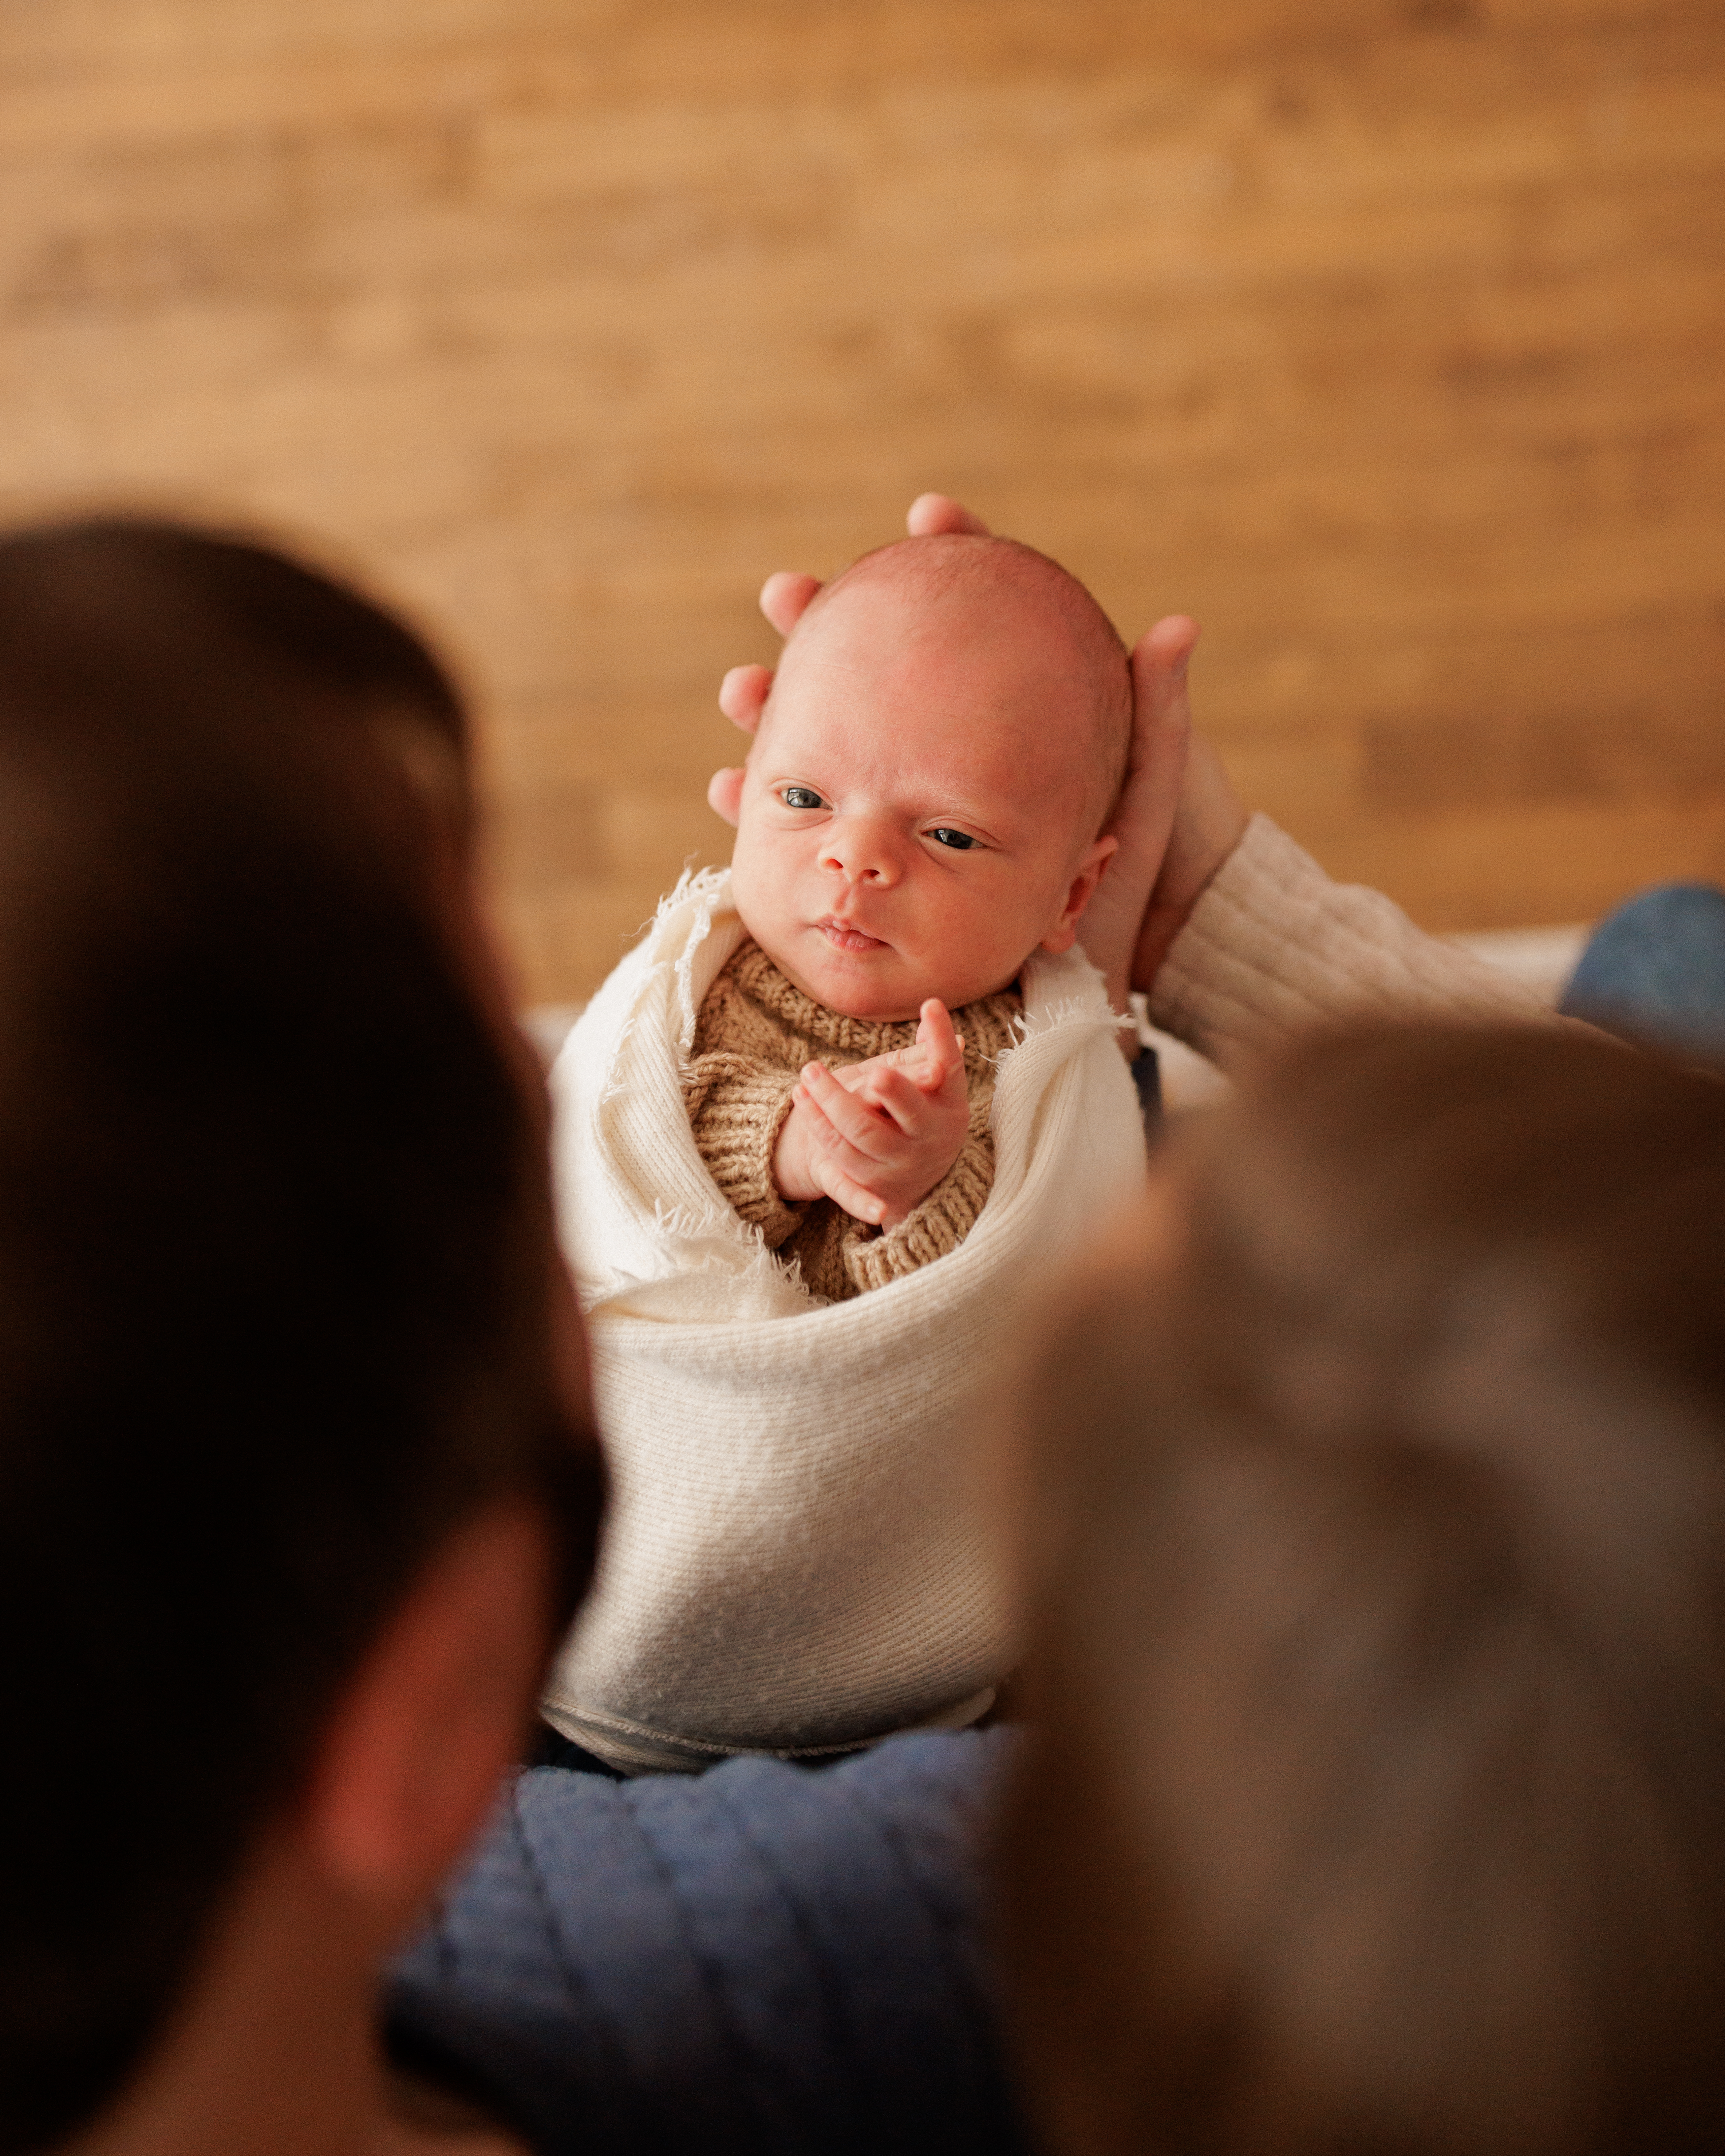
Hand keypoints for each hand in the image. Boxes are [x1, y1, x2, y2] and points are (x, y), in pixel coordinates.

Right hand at [708, 495, 1248, 1004]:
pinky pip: (822, 829)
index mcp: (1006, 710)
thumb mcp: (1153, 786)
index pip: (967, 619)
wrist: (1137, 949)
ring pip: (829, 741)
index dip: (945, 560)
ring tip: (744, 691)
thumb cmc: (1156, 863)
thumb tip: (1179, 627)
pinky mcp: (897, 862)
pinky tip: (732, 793)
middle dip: (820, 626)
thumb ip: (1158, 711)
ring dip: (778, 712)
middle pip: (873, 668)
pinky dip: (773, 809)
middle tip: (784, 594)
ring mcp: (914, 799)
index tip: (925, 516)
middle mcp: (946, 744)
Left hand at [772, 999, 968, 1227]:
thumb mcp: (932, 1089)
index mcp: (947, 1107)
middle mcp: (929, 1137)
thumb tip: (931, 1008)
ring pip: (862, 1131)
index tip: (930, 1004)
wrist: (913, 1184)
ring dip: (832, 1101)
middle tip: (875, 1072)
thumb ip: (929, 1051)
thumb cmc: (920, 1117)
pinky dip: (819, 1129)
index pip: (949, 1069)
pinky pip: (839, 1154)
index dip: (941, 1041)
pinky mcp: (869, 1183)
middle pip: (909, 1110)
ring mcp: (899, 1163)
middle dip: (893, 1090)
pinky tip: (801, 1101)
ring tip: (810, 1072)